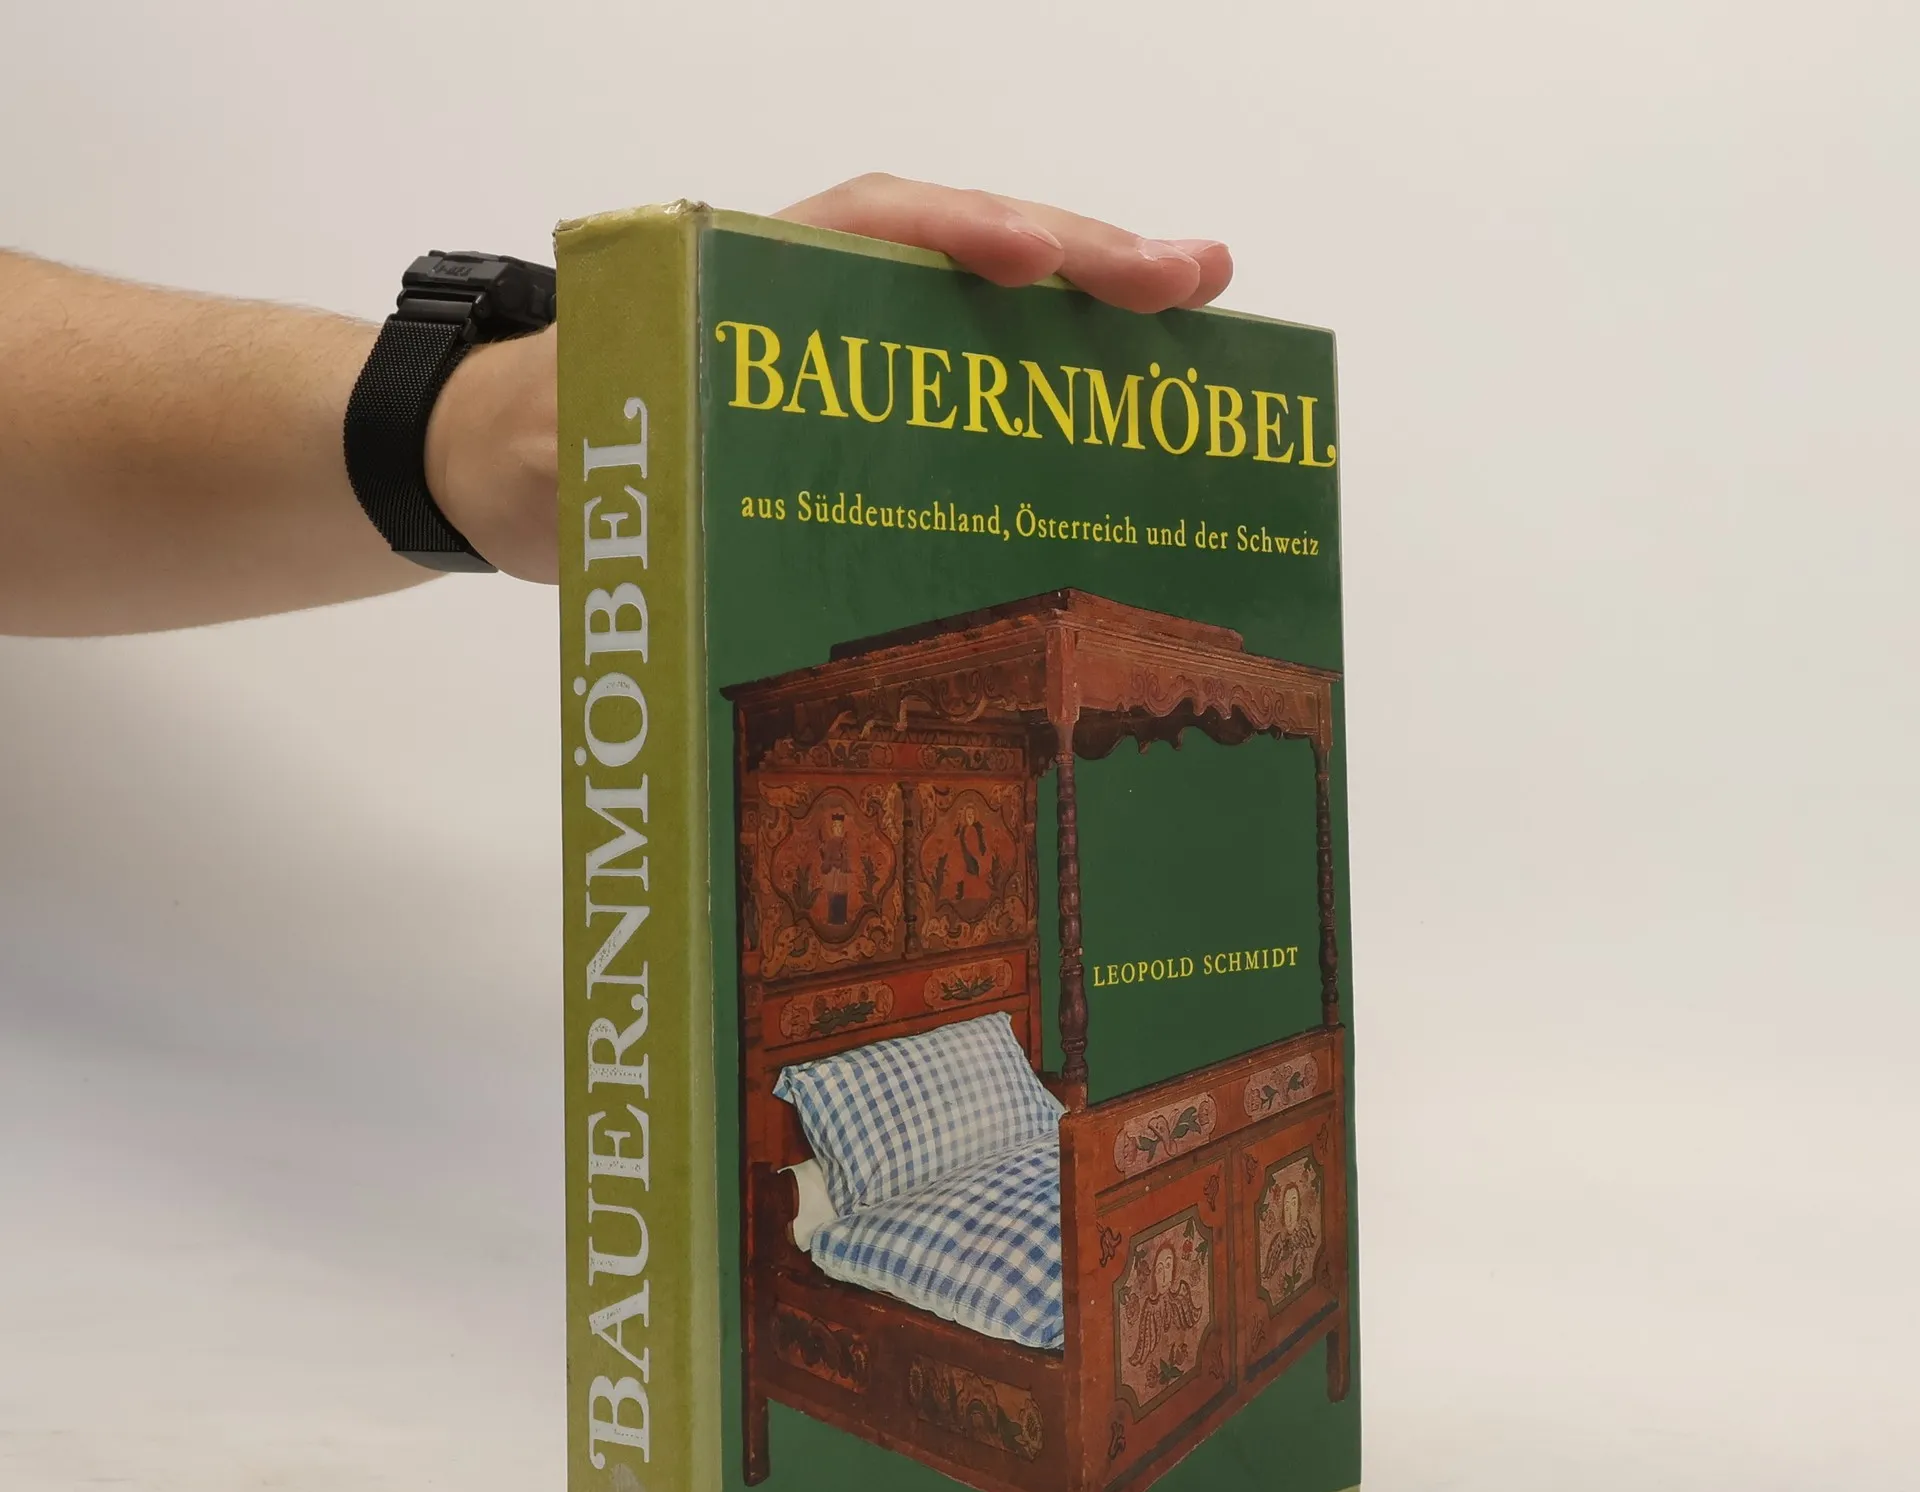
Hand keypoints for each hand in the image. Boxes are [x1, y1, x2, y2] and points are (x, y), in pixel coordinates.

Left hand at [428, 176, 1234, 583]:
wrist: (520, 469)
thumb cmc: (544, 437)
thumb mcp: (561, 438)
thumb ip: (601, 442)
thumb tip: (623, 464)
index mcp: (749, 273)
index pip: (871, 227)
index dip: (958, 236)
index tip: (1036, 260)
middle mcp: (820, 294)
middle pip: (966, 252)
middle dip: (1083, 258)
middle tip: (1197, 276)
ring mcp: (856, 347)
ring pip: (991, 309)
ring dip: (1096, 309)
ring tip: (1201, 313)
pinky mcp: (872, 404)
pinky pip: (977, 376)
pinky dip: (1055, 379)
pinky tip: (1126, 403)